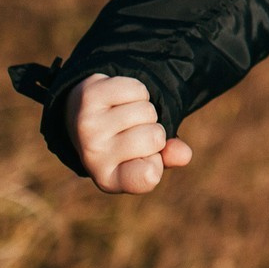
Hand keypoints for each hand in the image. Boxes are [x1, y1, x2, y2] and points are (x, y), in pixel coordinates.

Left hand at [66, 74, 192, 193]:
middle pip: (155, 137)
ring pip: (147, 111)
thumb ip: (168, 159)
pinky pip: (136, 89)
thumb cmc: (124, 142)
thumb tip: (184, 154)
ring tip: (127, 116)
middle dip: (155, 130)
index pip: (146, 178)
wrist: (83, 116)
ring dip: (146, 110)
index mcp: (110, 178)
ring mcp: (88, 126)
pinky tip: (121, 100)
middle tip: (136, 132)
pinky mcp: (89, 97)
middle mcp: (93, 156)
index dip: (156, 167)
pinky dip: (137, 92)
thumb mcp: (146, 157)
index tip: (148, 165)